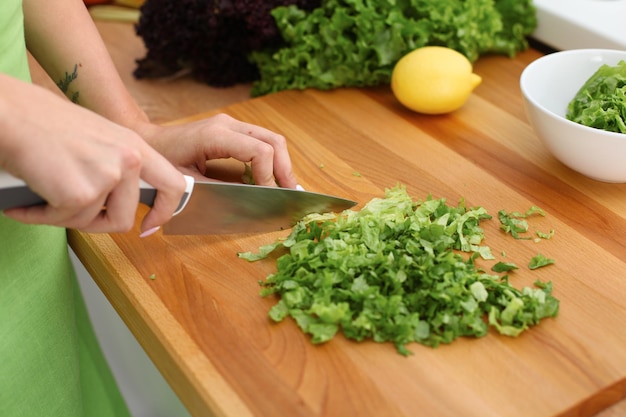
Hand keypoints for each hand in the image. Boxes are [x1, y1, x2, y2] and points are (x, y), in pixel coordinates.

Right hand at [0, 76, 186, 233]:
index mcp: (135, 146)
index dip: (165, 211)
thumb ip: (116, 164)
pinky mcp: (80, 194)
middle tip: (68, 212)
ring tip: (40, 195)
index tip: (150, 226)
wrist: (9, 113)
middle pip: (123, 218)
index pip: (174, 184)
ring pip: (89, 222)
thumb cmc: (42, 122)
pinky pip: (62, 221)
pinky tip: (24, 200)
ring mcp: (107, 176)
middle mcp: (128, 160)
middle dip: (94, 223)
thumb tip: (121, 196)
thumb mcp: (97, 138)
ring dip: (61, 216)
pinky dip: (39, 215)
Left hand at [136, 113, 298, 188]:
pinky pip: (261, 142)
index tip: (268, 198)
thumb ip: (218, 192)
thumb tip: (248, 204)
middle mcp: (228, 124)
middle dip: (285, 170)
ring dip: (281, 165)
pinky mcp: (232, 131)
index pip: (260, 151)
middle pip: (273, 141)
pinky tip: (272, 180)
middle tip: (290, 195)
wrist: (146, 142)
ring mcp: (231, 125)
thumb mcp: (186, 183)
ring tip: (285, 189)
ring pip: (272, 140)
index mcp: (216, 135)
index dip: (269, 176)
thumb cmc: (160, 162)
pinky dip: (272, 161)